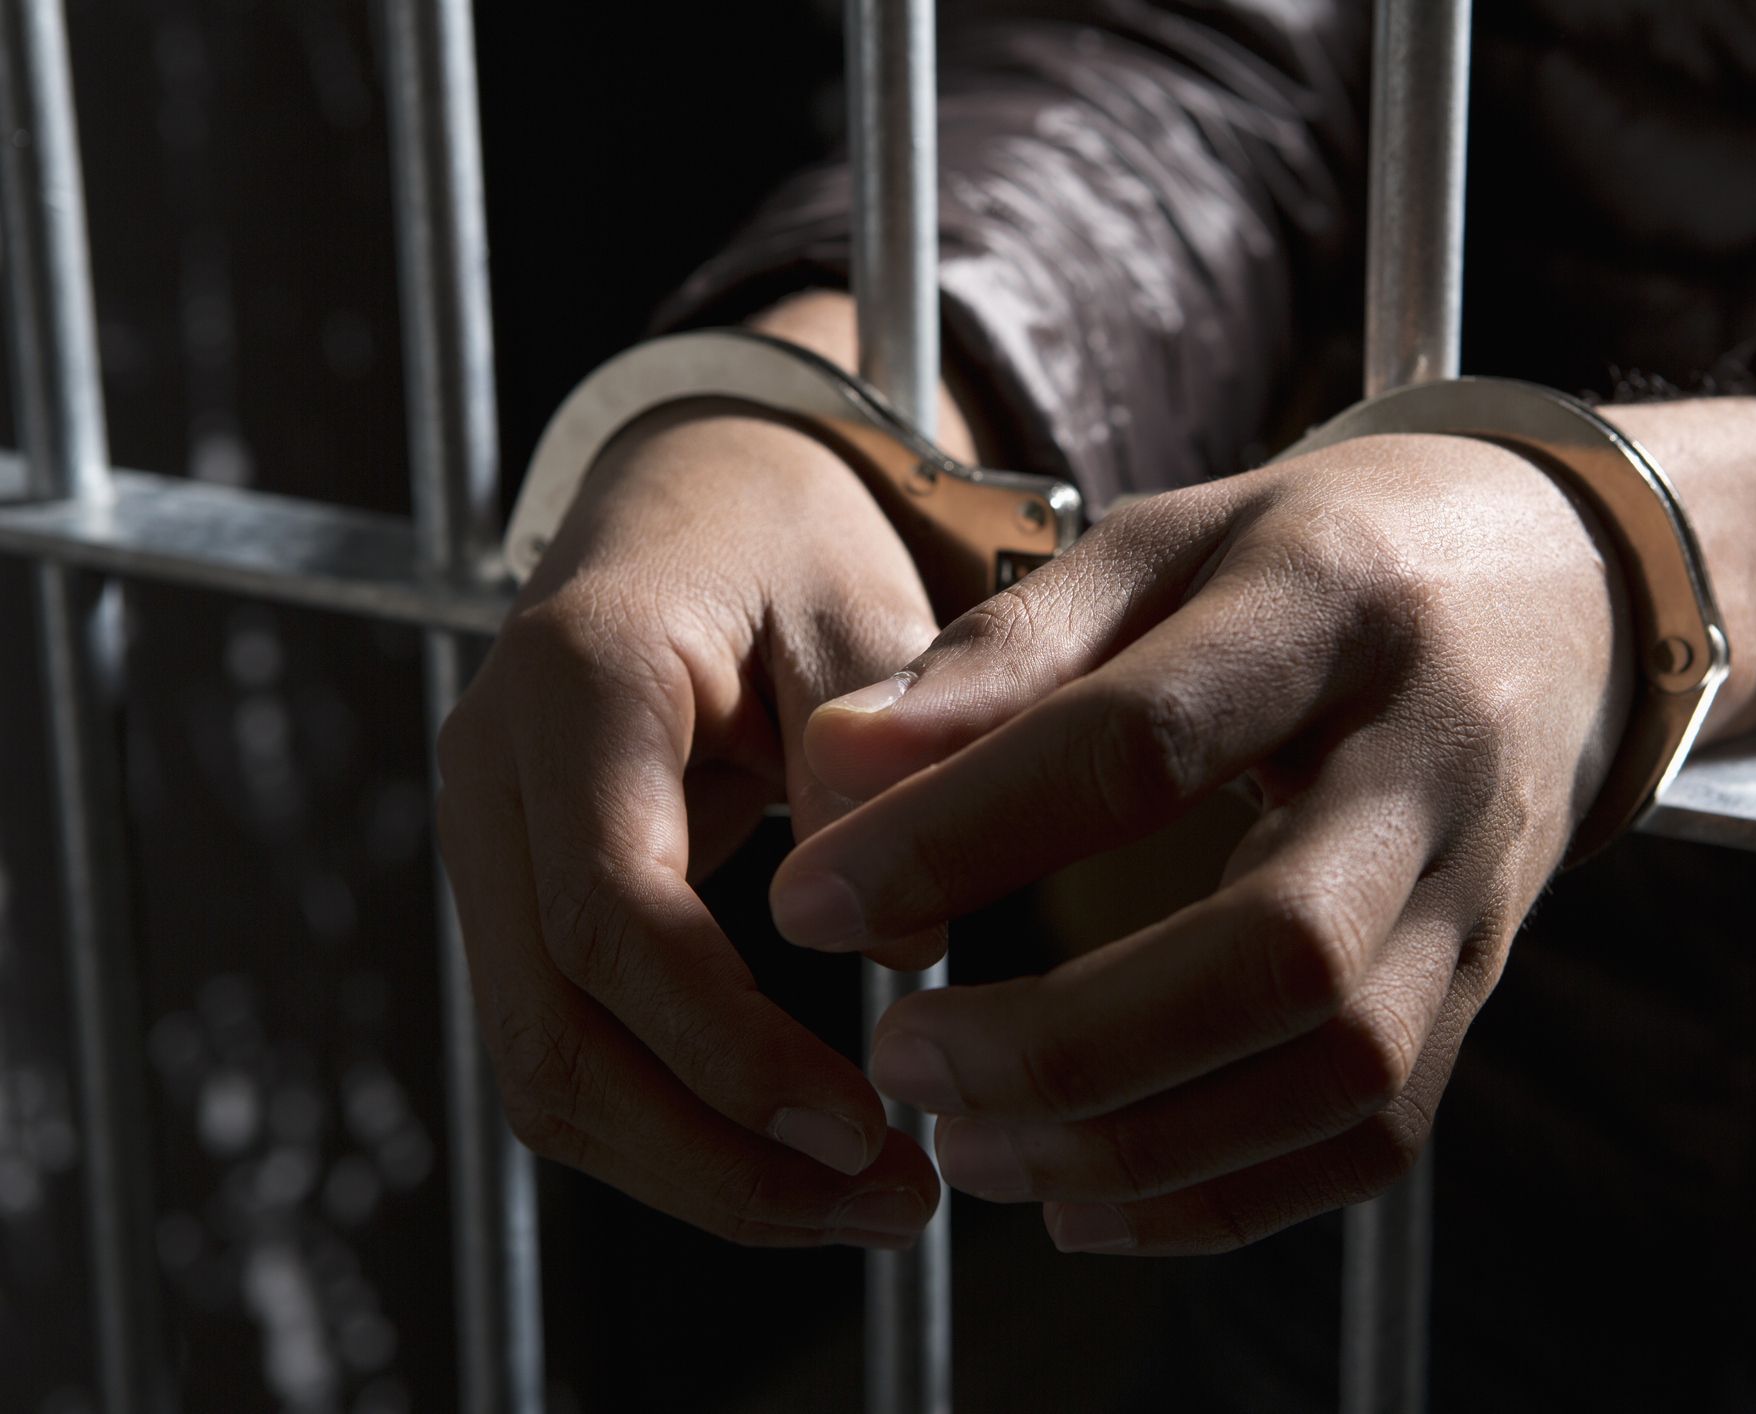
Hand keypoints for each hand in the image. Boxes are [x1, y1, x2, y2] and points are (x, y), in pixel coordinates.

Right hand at [435, 292, 968, 1247]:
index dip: (725, 1045)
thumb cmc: (784, 530)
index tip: (859, 1123)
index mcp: (579, 684)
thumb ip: (882, 756)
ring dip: (697, 1165)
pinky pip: (572, 1044)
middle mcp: (498, 776)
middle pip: (553, 1034)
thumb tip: (900, 948)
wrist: (693, 491)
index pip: (610, 912)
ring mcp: (495, 846)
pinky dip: (677, 1121)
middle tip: (887, 1203)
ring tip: (859, 1202)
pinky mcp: (526, 896)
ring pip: (545, 1068)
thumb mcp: (861, 599)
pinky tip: (794, 1151)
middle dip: (715, 1153)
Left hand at [767, 393, 1755, 1254]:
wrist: (1555, 588)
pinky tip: (1086, 1201)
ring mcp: (1475, 889)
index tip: (810, 900)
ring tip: (972, 1148)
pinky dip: (1224, 1194)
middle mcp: (1425, 759)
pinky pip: (1377, 1131)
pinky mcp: (1479, 984)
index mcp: (1327, 607)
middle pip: (1276, 948)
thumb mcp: (1164, 544)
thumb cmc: (1317, 558)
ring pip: (1341, 1068)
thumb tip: (836, 770)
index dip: (960, 833)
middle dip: (1065, 1042)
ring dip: (1139, 1145)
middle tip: (904, 1062)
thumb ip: (1004, 650)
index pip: (1141, 740)